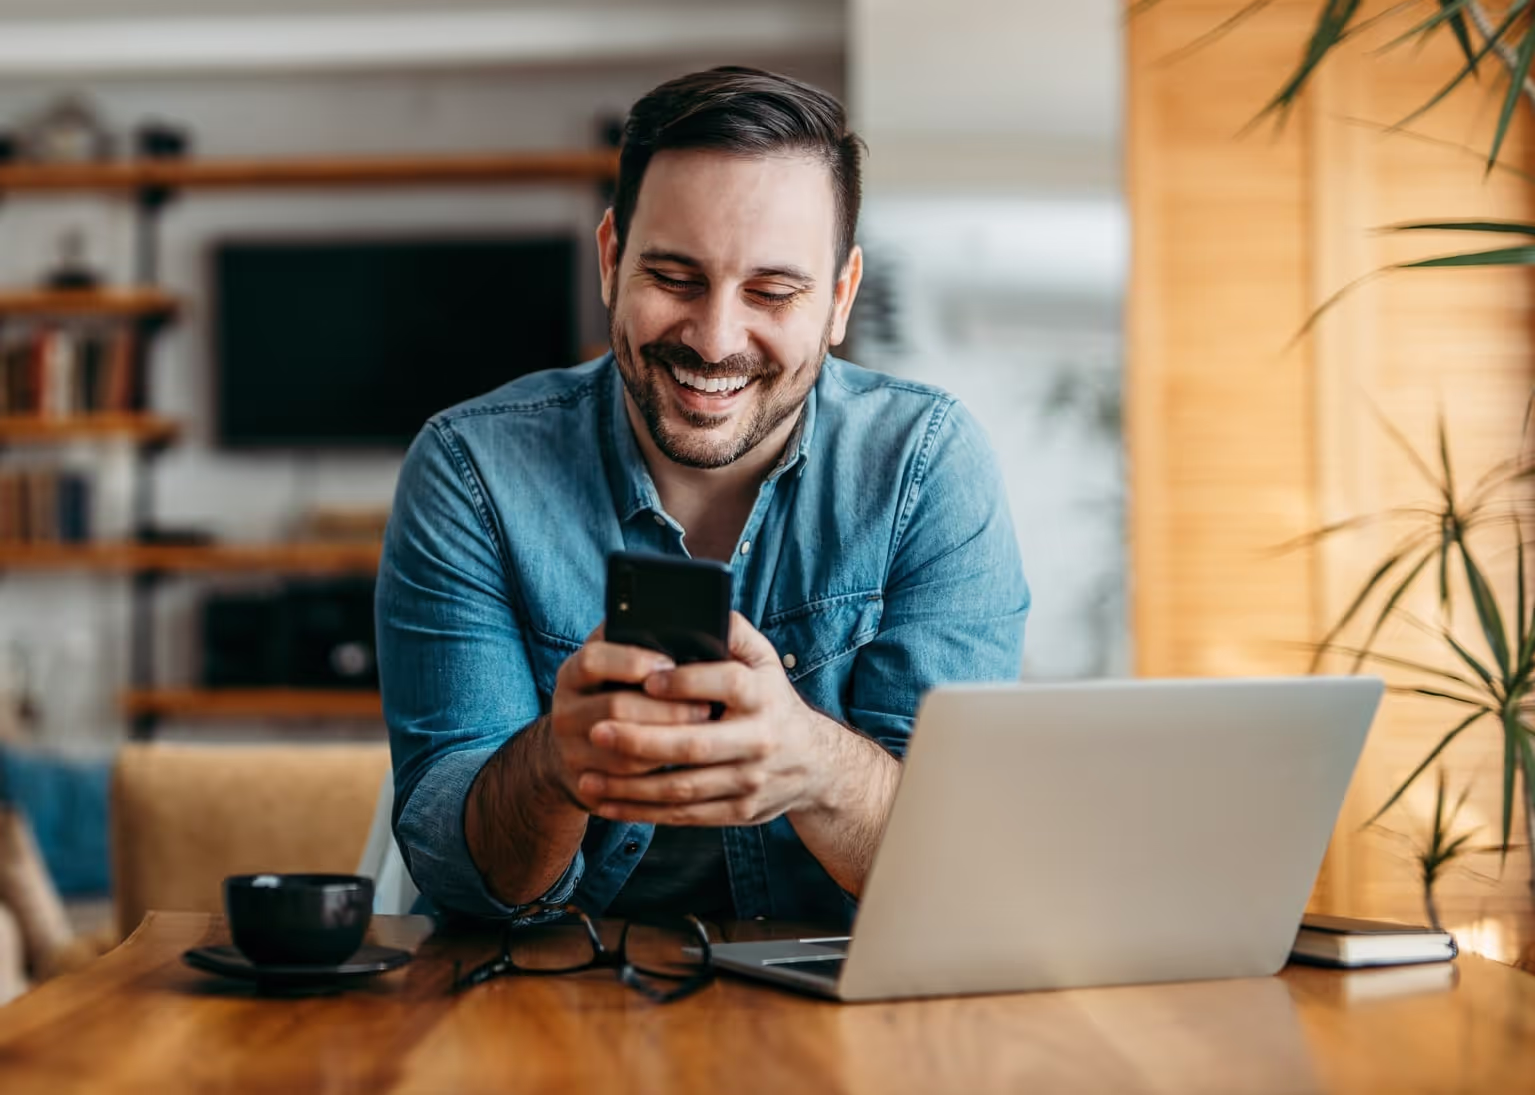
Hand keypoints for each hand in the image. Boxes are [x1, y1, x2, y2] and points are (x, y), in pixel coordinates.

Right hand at [541, 625, 714, 809]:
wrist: (572, 751)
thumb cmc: (611, 694)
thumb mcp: (613, 664)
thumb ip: (635, 642)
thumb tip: (683, 624)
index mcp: (572, 674)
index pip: (594, 660)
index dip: (632, 661)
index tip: (670, 663)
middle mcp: (564, 711)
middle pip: (615, 707)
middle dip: (666, 708)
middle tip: (706, 708)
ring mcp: (570, 751)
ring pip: (625, 750)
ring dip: (669, 743)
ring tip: (704, 736)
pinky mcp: (584, 784)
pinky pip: (626, 783)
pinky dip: (659, 774)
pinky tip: (686, 764)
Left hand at [576, 612, 842, 824]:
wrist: (814, 764)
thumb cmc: (771, 700)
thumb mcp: (765, 660)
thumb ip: (733, 632)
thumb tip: (702, 608)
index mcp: (763, 695)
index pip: (726, 684)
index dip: (686, 682)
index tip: (647, 678)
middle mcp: (759, 740)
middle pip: (695, 744)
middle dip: (642, 740)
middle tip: (596, 730)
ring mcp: (750, 781)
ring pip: (683, 789)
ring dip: (631, 787)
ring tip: (587, 777)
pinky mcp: (739, 812)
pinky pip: (684, 816)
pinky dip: (642, 813)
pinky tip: (607, 804)